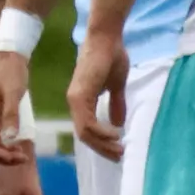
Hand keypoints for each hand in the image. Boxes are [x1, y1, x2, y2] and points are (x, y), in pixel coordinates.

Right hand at [0, 49, 35, 166]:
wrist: (10, 57)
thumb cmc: (10, 72)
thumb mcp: (13, 93)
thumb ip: (10, 115)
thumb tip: (9, 139)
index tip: (13, 156)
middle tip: (21, 157)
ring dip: (2, 153)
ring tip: (21, 154)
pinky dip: (4, 146)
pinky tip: (18, 147)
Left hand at [69, 24, 129, 161]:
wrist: (107, 38)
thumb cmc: (112, 56)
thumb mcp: (116, 85)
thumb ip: (116, 103)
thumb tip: (118, 123)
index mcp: (82, 100)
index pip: (88, 129)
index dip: (101, 142)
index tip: (117, 150)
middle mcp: (75, 102)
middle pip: (85, 136)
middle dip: (102, 148)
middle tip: (119, 156)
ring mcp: (76, 99)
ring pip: (85, 132)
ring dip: (102, 144)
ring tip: (119, 149)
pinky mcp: (80, 95)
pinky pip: (88, 123)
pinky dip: (101, 132)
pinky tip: (115, 134)